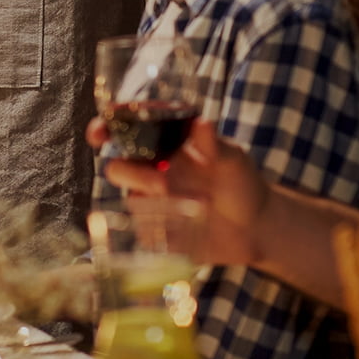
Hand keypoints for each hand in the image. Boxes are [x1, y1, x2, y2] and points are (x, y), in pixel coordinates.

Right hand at [94, 119, 266, 266]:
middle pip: (117, 168)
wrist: (259, 227)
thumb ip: (215, 143)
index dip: (103, 129)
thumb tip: (202, 123)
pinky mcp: (160, 233)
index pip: (123, 132)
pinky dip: (158, 234)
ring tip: (188, 208)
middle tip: (162, 183)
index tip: (99, 134)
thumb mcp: (233, 159)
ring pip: (130, 202)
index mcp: (162, 147)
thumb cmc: (242, 182)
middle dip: (130, 173)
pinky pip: (144, 235)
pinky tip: (185, 234)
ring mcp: (153, 205)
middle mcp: (150, 173)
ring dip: (149, 205)